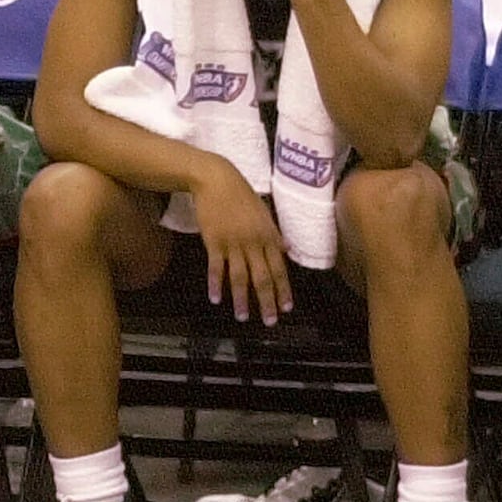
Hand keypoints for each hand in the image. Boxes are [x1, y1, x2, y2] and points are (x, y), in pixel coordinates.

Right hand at [192, 158, 291, 325]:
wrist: (216, 180)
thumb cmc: (240, 194)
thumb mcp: (263, 211)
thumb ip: (274, 233)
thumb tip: (286, 248)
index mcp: (268, 235)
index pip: (280, 268)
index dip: (283, 290)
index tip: (286, 308)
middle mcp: (254, 242)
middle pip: (263, 277)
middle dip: (267, 301)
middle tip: (269, 321)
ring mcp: (233, 243)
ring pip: (240, 277)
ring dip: (242, 299)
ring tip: (242, 317)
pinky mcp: (214, 242)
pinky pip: (216, 267)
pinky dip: (216, 284)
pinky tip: (215, 298)